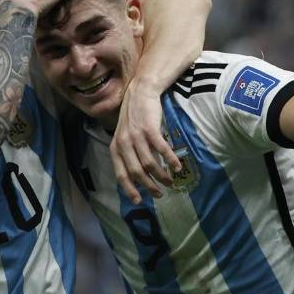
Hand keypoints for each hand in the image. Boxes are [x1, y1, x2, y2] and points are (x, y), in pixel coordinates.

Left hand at [111, 80, 180, 201]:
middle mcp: (124, 144)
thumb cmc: (134, 116)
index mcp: (116, 148)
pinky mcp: (150, 129)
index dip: (130, 190)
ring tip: (171, 181)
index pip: (121, 174)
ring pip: (149, 164)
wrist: (140, 92)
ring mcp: (136, 136)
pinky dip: (170, 160)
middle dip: (149, 186)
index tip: (139, 201)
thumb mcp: (124, 136)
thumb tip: (137, 175)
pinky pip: (161, 150)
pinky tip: (178, 166)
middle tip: (160, 194)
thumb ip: (127, 153)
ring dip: (161, 176)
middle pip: (136, 173)